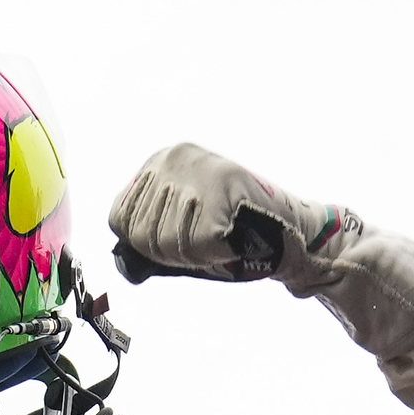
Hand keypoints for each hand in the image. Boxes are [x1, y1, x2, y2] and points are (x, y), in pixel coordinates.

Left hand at [111, 141, 327, 284]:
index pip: (120, 219)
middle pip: (142, 235)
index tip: (179, 243)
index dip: (145, 246)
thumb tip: (121, 258)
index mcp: (161, 160)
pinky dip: (216, 255)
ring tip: (221, 238)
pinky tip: (233, 240)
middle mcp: (175, 156)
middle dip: (173, 255)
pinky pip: (195, 248)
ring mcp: (198, 170)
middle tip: (208, 243)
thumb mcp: (184, 220)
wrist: (293, 230)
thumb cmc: (234, 233)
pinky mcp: (220, 188)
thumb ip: (151, 227)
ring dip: (196, 256)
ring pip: (166, 243)